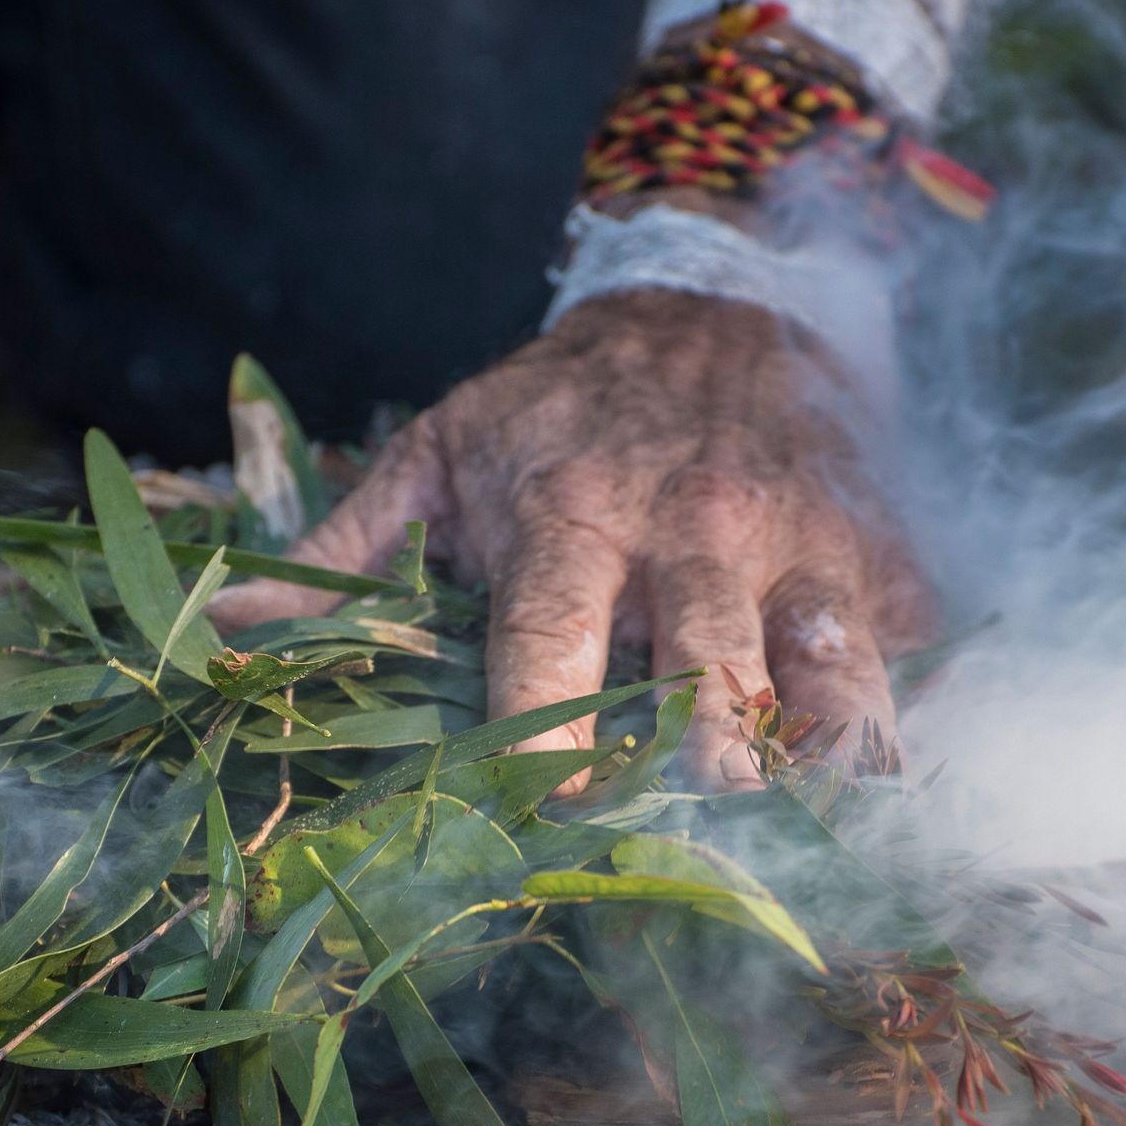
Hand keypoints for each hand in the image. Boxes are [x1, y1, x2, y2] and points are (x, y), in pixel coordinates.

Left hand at [209, 289, 935, 788]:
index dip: (545, 740)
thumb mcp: (441, 448)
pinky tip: (876, 789)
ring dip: (822, 757)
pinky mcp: (874, 551)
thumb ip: (343, 545)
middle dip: (704, 760)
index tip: (545, 817)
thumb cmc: (560, 403)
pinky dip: (893, 725)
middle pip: (706, 672)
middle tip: (699, 826)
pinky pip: (900, 653)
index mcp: (571, 517)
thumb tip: (226, 627)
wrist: (716, 298)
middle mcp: (693, 534)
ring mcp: (797, 546)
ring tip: (815, 822)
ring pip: (831, 669)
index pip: (553, 645)